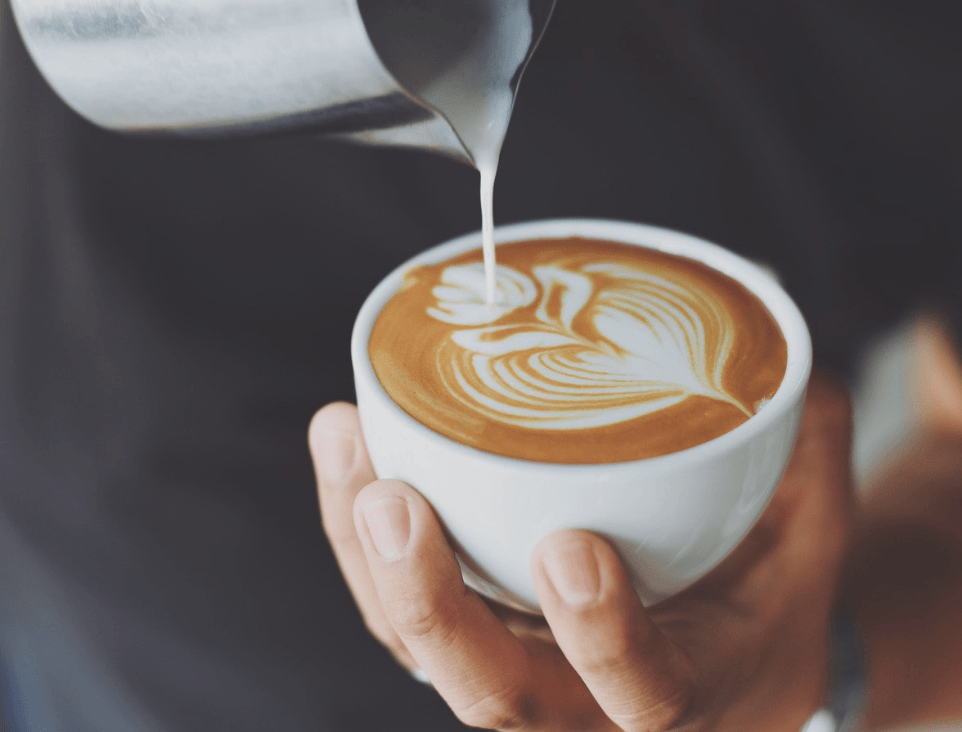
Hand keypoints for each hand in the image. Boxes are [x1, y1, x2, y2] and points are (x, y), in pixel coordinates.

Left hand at [309, 371, 852, 730]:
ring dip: (366, 555)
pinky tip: (348, 446)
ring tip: (346, 440)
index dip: (604, 639)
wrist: (722, 663)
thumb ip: (804, 450)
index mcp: (684, 694)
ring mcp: (515, 674)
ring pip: (419, 648)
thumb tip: (783, 350)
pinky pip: (396, 609)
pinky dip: (358, 536)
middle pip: (492, 695)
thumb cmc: (764, 595)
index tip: (573, 548)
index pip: (645, 694)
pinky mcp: (470, 637)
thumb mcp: (810, 532)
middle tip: (395, 501)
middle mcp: (584, 708)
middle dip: (431, 605)